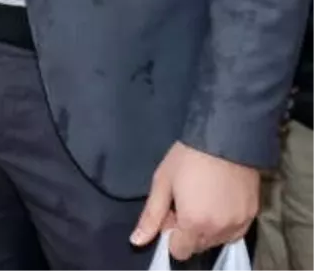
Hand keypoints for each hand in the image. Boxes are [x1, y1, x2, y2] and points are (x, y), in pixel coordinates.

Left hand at [131, 141, 258, 258]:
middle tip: (185, 202)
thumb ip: (151, 216)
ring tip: (202, 198)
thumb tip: (137, 241)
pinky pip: (235, 231)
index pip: (180, 251)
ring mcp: (239, 224)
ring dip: (207, 228)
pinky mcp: (253, 215)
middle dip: (188, 231)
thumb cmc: (187, 158)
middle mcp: (219, 230)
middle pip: (198, 246)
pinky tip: (219, 201)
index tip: (172, 213)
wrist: (225, 138)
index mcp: (194, 224)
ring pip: (217, 240)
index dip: (171, 235)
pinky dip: (225, 223)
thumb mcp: (162, 183)